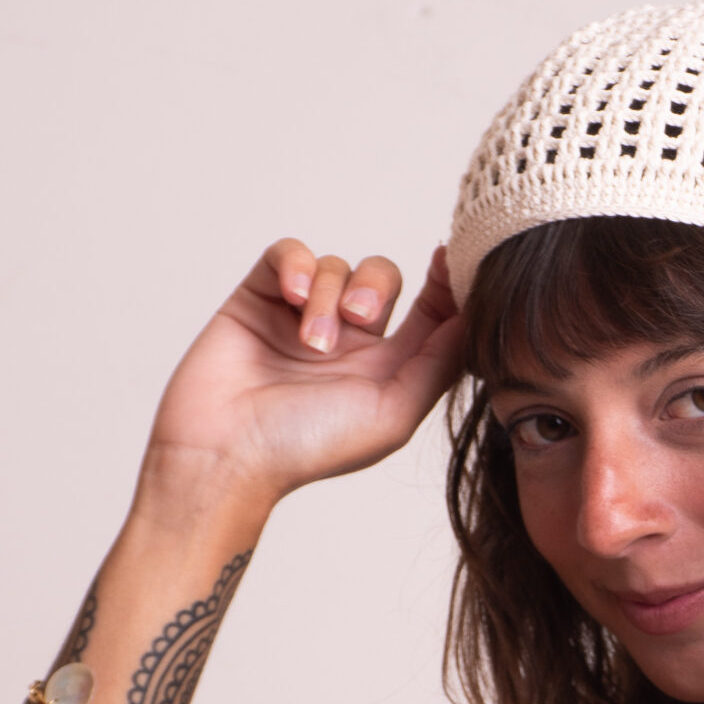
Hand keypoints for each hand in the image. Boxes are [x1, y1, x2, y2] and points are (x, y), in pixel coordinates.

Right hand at [140, 240, 464, 524]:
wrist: (227, 450)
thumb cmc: (309, 446)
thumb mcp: (396, 411)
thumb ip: (441, 361)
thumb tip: (476, 314)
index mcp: (386, 369)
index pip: (427, 311)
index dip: (443, 282)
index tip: (448, 260)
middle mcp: (347, 340)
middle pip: (382, 277)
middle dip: (376, 287)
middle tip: (360, 319)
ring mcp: (301, 315)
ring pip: (337, 266)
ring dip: (330, 297)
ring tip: (311, 343)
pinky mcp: (259, 297)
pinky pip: (290, 253)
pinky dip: (298, 267)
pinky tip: (293, 297)